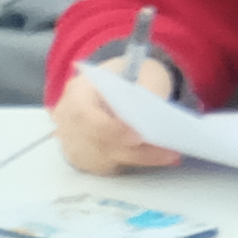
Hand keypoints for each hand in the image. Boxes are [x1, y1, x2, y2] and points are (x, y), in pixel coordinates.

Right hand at [51, 53, 179, 176]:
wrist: (122, 85)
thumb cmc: (132, 76)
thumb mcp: (145, 72)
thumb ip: (148, 88)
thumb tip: (152, 116)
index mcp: (77, 91)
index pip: (83, 114)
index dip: (108, 128)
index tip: (138, 137)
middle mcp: (68, 119)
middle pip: (94, 142)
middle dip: (132, 149)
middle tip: (167, 152)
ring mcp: (73, 140)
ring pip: (103, 158)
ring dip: (137, 158)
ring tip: (170, 154)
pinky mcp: (84, 156)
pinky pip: (106, 165)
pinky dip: (133, 162)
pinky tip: (158, 157)